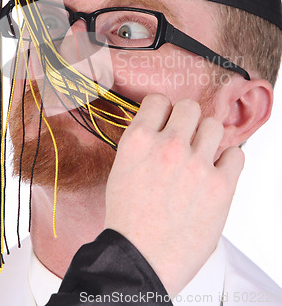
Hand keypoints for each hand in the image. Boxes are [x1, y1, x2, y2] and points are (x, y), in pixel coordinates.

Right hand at [104, 95, 244, 296]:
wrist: (139, 259)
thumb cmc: (129, 220)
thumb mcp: (122, 169)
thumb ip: (143, 144)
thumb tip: (162, 128)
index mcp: (139, 141)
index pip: (158, 100)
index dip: (163, 110)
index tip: (166, 120)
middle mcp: (168, 146)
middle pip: (189, 107)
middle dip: (187, 120)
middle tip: (185, 137)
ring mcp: (196, 165)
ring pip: (213, 125)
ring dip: (208, 138)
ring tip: (201, 156)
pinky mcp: (220, 186)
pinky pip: (236, 154)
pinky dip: (228, 161)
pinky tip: (216, 173)